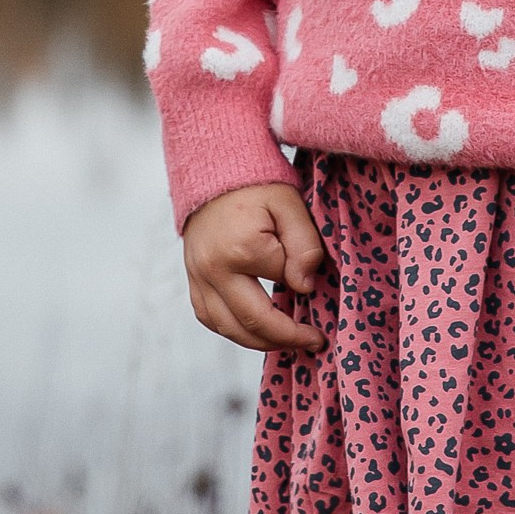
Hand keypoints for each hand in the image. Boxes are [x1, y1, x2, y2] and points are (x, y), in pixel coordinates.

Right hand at [182, 182, 326, 353]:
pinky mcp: (192, 278)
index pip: (283, 282)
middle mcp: (213, 269)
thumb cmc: (255, 184)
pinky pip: (208, 317)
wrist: (213, 170)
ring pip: (227, 327)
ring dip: (259, 342)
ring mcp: (198, 276)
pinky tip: (254, 330)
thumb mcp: (289, 203)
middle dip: (286, 338)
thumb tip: (305, 287)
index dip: (306, 289)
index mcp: (241, 249)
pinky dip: (232, 330)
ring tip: (286, 342)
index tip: (322, 295)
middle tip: (313, 342)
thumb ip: (304, 244)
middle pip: (252, 322)